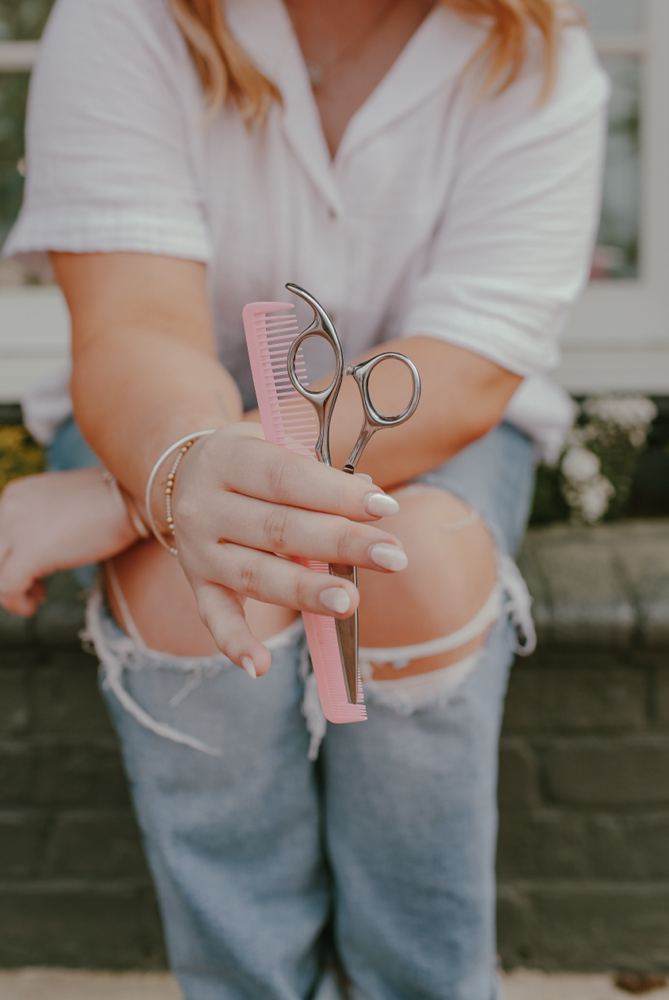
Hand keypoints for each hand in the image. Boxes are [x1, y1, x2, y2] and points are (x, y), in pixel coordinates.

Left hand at [0, 467, 139, 615]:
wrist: (130, 497)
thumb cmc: (110, 502)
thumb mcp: (64, 507)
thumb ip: (43, 522)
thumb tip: (38, 551)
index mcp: (14, 495)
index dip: (8, 558)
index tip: (33, 571)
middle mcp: (8, 508)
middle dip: (8, 574)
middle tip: (36, 587)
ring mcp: (16, 529)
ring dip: (10, 592)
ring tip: (36, 597)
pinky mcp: (31, 553)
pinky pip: (6, 588)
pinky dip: (16, 604)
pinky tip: (33, 607)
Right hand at [170, 423, 406, 675]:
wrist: (181, 477)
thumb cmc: (247, 463)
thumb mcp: (271, 444)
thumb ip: (315, 469)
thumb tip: (368, 494)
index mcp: (227, 458)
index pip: (287, 477)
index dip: (337, 493)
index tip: (385, 506)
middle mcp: (205, 507)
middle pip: (279, 529)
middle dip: (341, 543)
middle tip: (393, 558)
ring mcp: (198, 551)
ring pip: (256, 576)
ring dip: (305, 592)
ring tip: (350, 601)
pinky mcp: (198, 585)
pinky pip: (215, 619)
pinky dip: (235, 644)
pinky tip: (260, 667)